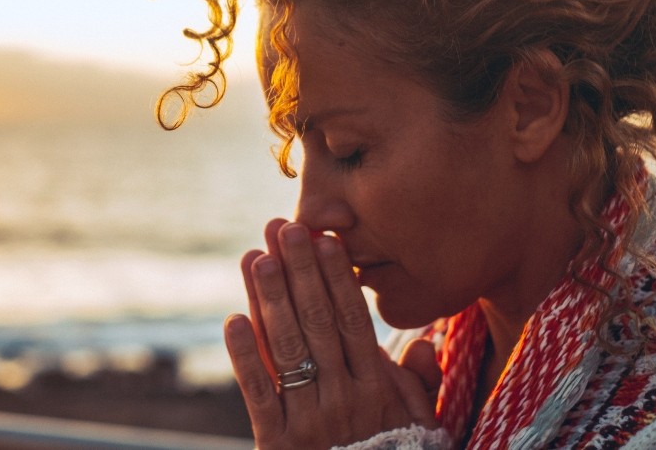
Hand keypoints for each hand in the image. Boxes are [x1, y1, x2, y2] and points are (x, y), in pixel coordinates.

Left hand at [225, 219, 437, 448]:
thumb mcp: (421, 423)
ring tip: (255, 257)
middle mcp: (344, 399)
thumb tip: (423, 340)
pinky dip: (244, 356)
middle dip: (298, 271)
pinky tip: (232, 319)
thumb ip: (421, 381)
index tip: (324, 237)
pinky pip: (259, 393)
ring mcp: (310, 421)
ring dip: (269, 299)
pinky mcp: (278, 444)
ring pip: (287, 350)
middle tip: (283, 227)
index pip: (353, 320)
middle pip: (317, 323)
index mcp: (377, 389)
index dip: (337, 277)